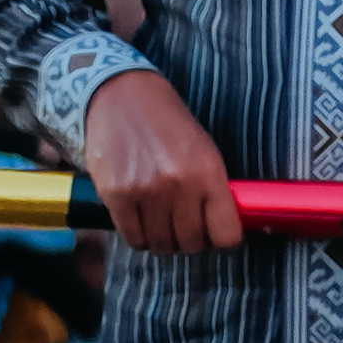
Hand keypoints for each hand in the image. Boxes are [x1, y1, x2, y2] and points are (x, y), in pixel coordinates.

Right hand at [81, 70, 240, 253]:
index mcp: (209, 173)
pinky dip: (138, 236)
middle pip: (192, 243)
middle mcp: (180, 184)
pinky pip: (133, 236)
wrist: (123, 97)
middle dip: (190, 242)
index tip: (215, 236)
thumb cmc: (168, 125)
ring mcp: (146, 191)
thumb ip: (214, 190)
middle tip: (183, 230)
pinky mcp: (116, 194)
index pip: (226, 234)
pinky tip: (141, 222)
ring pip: (161, 245)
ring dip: (163, 242)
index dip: (222, 241)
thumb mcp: (205, 151)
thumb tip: (221, 232)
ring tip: (161, 225)